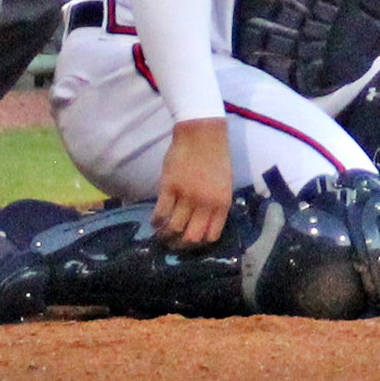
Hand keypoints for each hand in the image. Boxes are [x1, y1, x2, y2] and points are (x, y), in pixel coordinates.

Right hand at [152, 118, 234, 248]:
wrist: (203, 134)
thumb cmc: (216, 157)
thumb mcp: (224, 183)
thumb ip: (215, 204)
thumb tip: (203, 224)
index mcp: (222, 202)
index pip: (211, 235)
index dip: (200, 243)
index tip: (191, 242)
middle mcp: (206, 202)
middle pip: (191, 238)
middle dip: (181, 245)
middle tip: (173, 243)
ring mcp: (187, 196)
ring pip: (173, 229)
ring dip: (165, 235)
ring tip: (162, 234)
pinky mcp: (169, 188)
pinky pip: (160, 214)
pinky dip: (156, 221)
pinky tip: (155, 221)